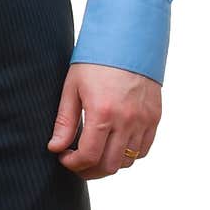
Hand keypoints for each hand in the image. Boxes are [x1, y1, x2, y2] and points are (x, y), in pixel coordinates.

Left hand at [47, 61, 161, 178]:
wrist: (127, 39)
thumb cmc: (95, 60)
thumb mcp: (73, 87)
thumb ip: (65, 121)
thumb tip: (55, 147)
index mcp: (102, 112)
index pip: (88, 156)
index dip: (73, 163)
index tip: (63, 157)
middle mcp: (126, 121)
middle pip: (109, 166)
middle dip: (89, 170)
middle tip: (77, 162)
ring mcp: (143, 121)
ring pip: (127, 161)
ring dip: (109, 164)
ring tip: (94, 154)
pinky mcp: (154, 118)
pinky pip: (143, 150)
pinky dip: (128, 155)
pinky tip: (114, 145)